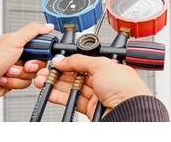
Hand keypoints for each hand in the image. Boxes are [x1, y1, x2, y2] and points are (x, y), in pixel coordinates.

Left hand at [0, 23, 52, 110]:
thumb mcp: (12, 42)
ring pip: (32, 74)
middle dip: (30, 66)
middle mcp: (17, 55)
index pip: (41, 45)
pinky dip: (14, 83)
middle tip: (21, 64)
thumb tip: (47, 26)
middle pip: (39, 61)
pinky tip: (3, 79)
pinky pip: (25, 84)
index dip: (42, 51)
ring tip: (6, 72)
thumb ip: (32, 31)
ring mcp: (15, 69)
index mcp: (17, 43)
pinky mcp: (13, 81)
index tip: (36, 54)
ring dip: (19, 75)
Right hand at [34, 54, 151, 119]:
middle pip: (77, 76)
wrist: (129, 111)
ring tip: (42, 80)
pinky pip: (72, 101)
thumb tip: (64, 59)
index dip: (71, 62)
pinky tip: (50, 92)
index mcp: (112, 69)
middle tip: (46, 71)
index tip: (57, 62)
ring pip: (73, 89)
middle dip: (60, 73)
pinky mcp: (91, 109)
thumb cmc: (126, 89)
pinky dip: (60, 96)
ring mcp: (98, 97)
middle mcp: (106, 82)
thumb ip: (81, 61)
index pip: (86, 63)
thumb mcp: (102, 65)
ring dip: (56, 84)